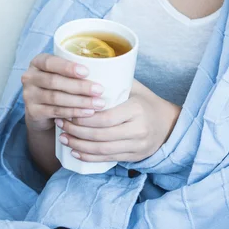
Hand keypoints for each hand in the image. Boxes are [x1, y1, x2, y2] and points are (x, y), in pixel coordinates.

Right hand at [21, 53, 105, 131]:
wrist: (42, 109)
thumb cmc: (60, 83)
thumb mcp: (63, 72)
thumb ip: (76, 68)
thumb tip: (110, 65)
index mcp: (38, 62)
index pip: (50, 62)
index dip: (68, 67)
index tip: (87, 72)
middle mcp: (29, 77)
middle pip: (55, 81)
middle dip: (79, 86)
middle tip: (99, 90)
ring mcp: (29, 95)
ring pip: (56, 98)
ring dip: (80, 101)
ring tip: (98, 103)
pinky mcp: (32, 112)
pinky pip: (55, 111)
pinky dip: (73, 113)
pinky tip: (88, 113)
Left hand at [55, 79, 181, 162]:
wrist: (168, 124)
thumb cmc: (146, 102)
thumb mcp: (135, 88)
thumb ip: (115, 81)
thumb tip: (87, 68)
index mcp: (137, 109)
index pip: (105, 117)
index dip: (84, 117)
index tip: (68, 110)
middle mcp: (138, 129)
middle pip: (101, 134)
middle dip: (76, 130)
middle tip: (60, 123)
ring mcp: (137, 146)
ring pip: (102, 149)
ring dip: (79, 145)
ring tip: (63, 137)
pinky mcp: (135, 157)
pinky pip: (108, 159)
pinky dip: (89, 156)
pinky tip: (75, 151)